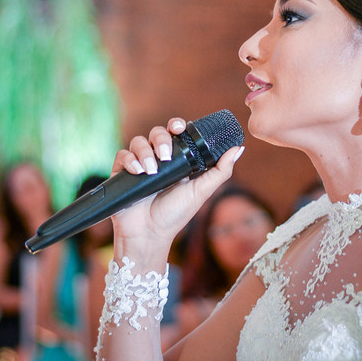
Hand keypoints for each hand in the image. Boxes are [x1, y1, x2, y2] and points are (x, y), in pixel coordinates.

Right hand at [111, 117, 243, 248]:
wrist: (149, 235)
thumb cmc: (175, 215)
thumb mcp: (201, 192)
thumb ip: (220, 171)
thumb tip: (239, 149)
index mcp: (176, 161)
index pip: (175, 133)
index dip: (176, 125)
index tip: (180, 128)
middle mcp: (157, 159)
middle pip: (157, 133)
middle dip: (161, 139)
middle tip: (165, 156)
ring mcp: (139, 165)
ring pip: (138, 141)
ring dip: (145, 152)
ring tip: (151, 170)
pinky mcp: (122, 173)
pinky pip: (122, 155)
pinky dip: (130, 160)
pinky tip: (138, 171)